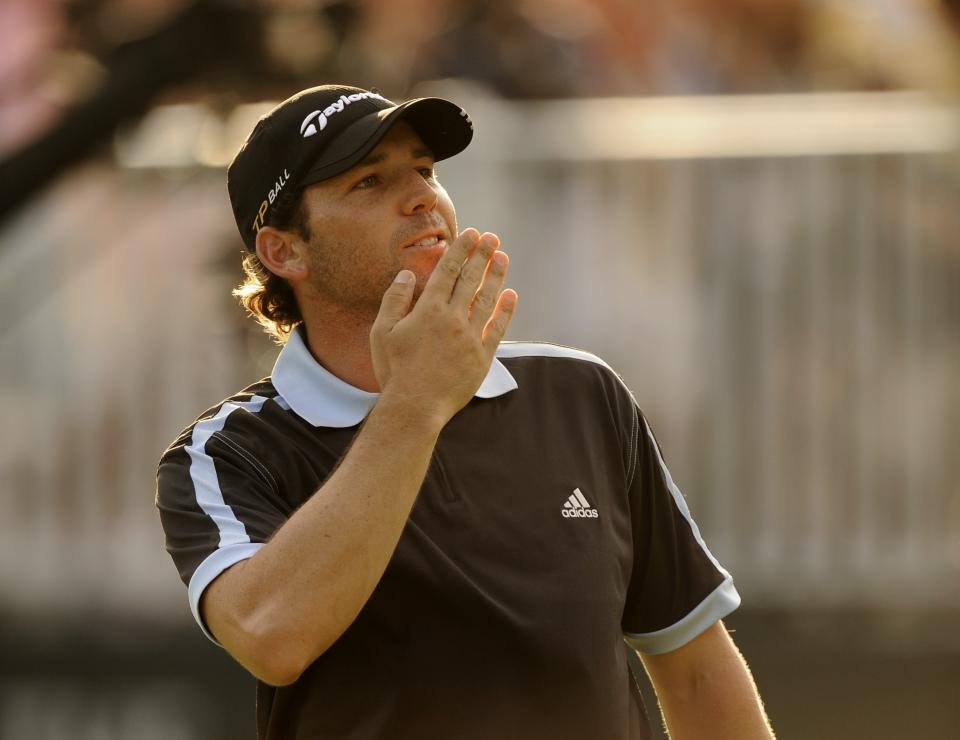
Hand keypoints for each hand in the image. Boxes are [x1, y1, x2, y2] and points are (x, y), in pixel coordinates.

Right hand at [370, 228, 517, 427]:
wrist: (416, 406)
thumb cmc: (394, 370)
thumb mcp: (382, 332)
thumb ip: (394, 300)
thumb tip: (407, 274)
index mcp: (429, 310)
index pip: (449, 271)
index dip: (461, 251)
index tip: (472, 235)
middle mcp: (453, 318)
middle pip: (470, 280)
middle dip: (482, 255)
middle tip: (492, 238)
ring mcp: (471, 337)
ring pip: (487, 299)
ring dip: (496, 276)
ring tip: (502, 257)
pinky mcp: (482, 357)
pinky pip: (497, 328)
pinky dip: (505, 311)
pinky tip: (511, 295)